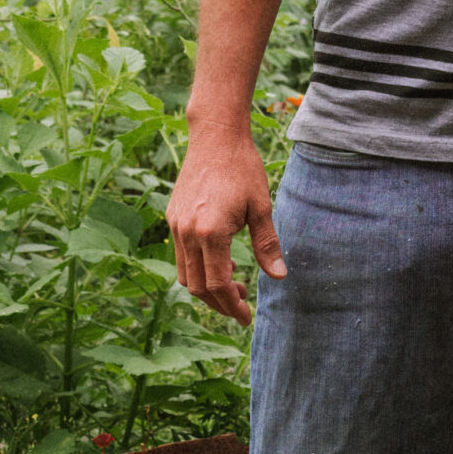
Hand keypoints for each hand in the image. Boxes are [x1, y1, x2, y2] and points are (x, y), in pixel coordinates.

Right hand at [167, 129, 285, 325]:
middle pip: (197, 287)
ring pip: (185, 275)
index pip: (217, 284)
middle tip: (242, 306)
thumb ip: (267, 244)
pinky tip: (219, 263)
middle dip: (220, 303)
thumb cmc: (243, 168)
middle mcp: (187, 233)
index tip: (246, 316)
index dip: (231, 305)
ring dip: (207, 288)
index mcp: (210, 232)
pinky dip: (198, 269)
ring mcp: (176, 226)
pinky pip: (181, 256)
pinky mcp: (172, 218)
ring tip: (233, 285)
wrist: (215, 137)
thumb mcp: (261, 206)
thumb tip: (279, 276)